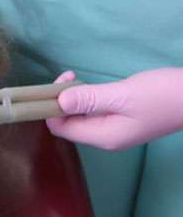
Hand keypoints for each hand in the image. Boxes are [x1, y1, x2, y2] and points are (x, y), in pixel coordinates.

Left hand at [46, 68, 182, 149]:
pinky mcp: (122, 122)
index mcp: (103, 137)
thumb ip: (90, 99)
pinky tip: (91, 86)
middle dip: (61, 102)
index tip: (60, 84)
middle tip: (70, 76)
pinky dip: (87, 100)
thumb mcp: (123, 95)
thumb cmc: (164, 95)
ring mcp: (115, 131)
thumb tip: (59, 102)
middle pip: (69, 124)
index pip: (61, 129)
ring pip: (81, 118)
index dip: (52, 109)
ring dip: (74, 99)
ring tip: (77, 78)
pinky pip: (94, 114)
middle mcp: (105, 139)